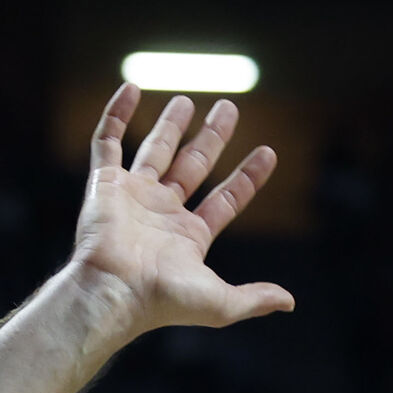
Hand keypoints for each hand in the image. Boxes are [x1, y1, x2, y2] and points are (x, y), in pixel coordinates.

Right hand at [66, 84, 294, 340]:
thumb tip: (289, 302)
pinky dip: (115, 115)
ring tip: (186, 101)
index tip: (269, 152)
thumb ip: (252, 298)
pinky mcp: (103, 185)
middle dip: (211, 138)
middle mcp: (161, 213)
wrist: (112, 292)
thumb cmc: (160, 299)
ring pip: (154, 151)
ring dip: (170, 126)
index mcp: (188, 237)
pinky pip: (107, 143)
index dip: (248, 178)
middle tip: (228, 109)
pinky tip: (130, 90)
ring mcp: (132, 196)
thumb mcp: (219, 302)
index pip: (225, 200)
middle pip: (193, 166)